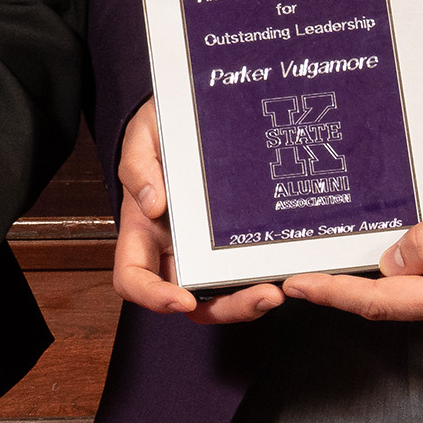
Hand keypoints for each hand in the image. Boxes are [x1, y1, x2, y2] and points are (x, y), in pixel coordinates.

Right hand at [110, 99, 285, 323]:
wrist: (195, 115)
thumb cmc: (164, 128)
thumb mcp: (143, 135)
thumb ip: (138, 166)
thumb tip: (152, 204)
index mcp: (143, 231)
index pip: (134, 277)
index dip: (153, 296)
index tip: (181, 299)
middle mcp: (174, 249)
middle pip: (189, 301)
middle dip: (226, 308)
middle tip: (261, 296)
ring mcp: (207, 250)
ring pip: (223, 295)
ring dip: (250, 302)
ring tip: (278, 290)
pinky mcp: (237, 240)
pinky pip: (248, 269)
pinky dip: (266, 276)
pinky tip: (288, 268)